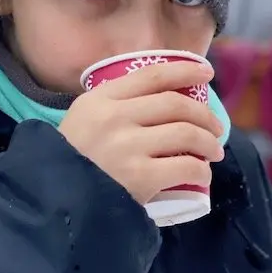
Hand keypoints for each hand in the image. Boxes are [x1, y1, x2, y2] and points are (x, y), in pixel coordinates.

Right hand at [59, 61, 224, 204]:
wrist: (55, 202)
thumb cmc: (71, 160)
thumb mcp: (83, 119)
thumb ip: (115, 105)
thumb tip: (163, 99)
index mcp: (100, 99)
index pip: (153, 75)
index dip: (186, 70)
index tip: (207, 73)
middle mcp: (115, 117)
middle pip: (176, 104)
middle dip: (205, 115)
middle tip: (216, 127)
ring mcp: (128, 147)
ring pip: (187, 133)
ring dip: (209, 142)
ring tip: (214, 152)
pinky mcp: (140, 178)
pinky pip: (186, 167)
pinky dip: (201, 170)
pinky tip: (201, 174)